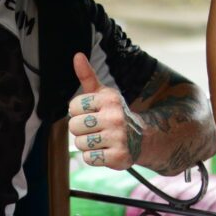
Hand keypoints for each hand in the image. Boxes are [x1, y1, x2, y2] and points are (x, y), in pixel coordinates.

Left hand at [68, 52, 142, 169]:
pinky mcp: (119, 157)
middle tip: (95, 128)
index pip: (73, 106)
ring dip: (86, 144)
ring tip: (100, 139)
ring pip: (80, 143)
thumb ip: (87, 76)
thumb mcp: (103, 94)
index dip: (78, 112)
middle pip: (74, 126)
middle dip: (80, 129)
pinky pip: (89, 158)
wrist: (141, 138)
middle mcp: (115, 117)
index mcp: (109, 99)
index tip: (90, 113)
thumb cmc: (114, 114)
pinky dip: (93, 157)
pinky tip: (105, 150)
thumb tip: (77, 56)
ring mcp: (118, 137)